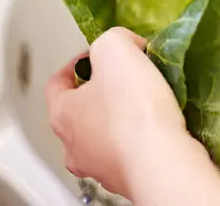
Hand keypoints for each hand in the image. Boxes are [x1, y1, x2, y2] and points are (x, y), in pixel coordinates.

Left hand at [46, 27, 219, 204]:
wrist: (162, 161)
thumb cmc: (134, 108)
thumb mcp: (115, 48)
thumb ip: (111, 39)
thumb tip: (121, 45)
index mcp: (62, 114)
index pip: (57, 82)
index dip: (78, 63)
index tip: (98, 56)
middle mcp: (74, 146)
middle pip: (80, 112)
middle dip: (102, 93)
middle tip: (125, 79)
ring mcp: (100, 168)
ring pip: (104, 137)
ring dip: (121, 121)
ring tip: (147, 104)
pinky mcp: (127, 180)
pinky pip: (130, 154)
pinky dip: (141, 141)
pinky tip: (159, 129)